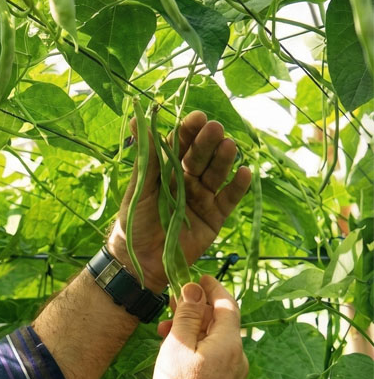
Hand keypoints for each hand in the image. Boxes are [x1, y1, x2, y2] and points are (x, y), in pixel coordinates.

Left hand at [107, 111, 251, 292]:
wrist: (139, 261)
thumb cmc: (134, 222)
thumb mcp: (140, 188)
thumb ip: (146, 156)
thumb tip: (139, 118)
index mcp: (167, 171)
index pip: (181, 145)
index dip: (189, 131)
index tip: (197, 117)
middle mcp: (187, 181)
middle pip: (201, 157)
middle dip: (208, 142)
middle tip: (215, 129)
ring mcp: (203, 198)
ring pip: (217, 174)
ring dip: (224, 159)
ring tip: (229, 146)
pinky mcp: (215, 217)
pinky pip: (229, 199)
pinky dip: (238, 186)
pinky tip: (245, 172)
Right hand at [152, 275, 247, 378]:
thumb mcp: (178, 346)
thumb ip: (188, 316)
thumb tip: (195, 289)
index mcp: (230, 343)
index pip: (227, 305)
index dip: (214, 288)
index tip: (200, 277)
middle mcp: (238, 357)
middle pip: (221, 323)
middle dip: (198, 311)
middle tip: (174, 305)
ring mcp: (234, 375)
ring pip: (216, 342)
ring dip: (195, 331)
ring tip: (166, 334)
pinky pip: (215, 359)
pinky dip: (199, 349)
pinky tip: (178, 357)